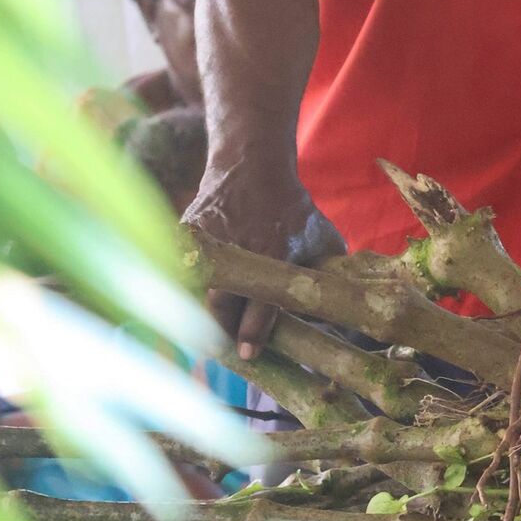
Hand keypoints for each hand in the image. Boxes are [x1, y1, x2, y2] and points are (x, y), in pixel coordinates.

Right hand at [182, 164, 345, 358]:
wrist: (251, 167)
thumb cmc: (291, 207)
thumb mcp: (319, 236)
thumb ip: (329, 272)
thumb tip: (335, 311)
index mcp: (273, 253)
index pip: (260, 304)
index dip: (253, 333)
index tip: (249, 354)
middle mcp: (238, 250)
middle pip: (221, 306)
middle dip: (225, 331)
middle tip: (234, 347)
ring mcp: (209, 242)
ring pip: (199, 292)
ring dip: (207, 314)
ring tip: (218, 330)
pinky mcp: (188, 236)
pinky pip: (185, 271)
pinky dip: (192, 288)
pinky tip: (202, 299)